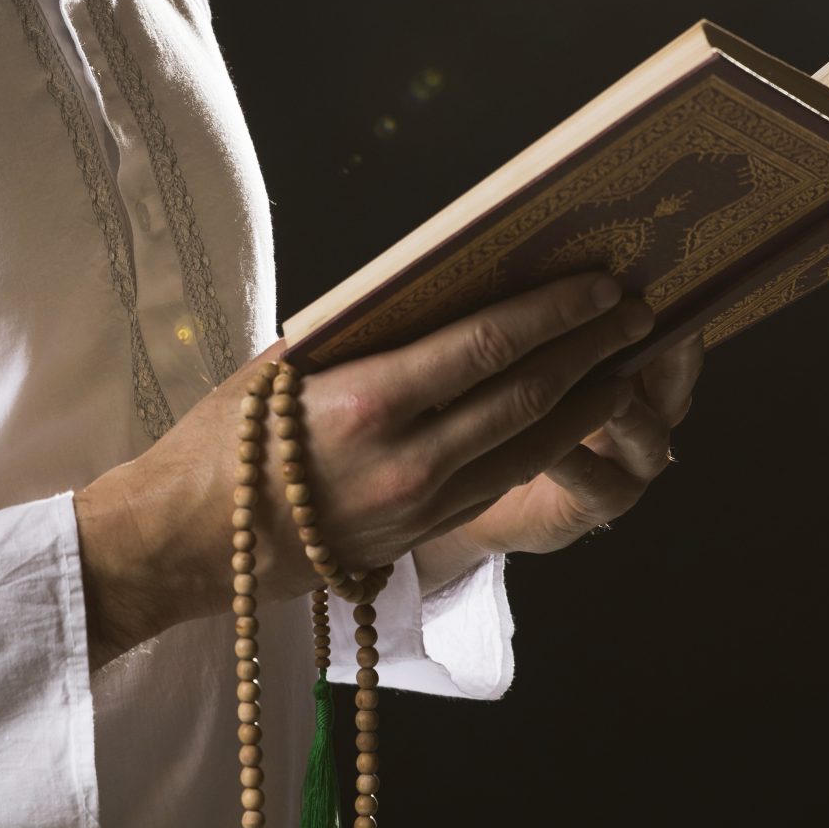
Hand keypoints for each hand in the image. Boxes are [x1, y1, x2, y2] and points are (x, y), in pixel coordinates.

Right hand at [74, 272, 658, 664]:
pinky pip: (501, 480)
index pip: (487, 346)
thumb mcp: (285, 364)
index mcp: (370, 401)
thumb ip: (363, 333)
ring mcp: (422, 504)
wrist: (189, 542)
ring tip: (631, 363)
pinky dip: (549, 444)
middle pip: (527, 397)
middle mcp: (408, 457)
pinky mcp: (423, 533)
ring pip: (530, 447)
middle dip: (593, 352)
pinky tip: (576, 416)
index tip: (601, 285)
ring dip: (590, 402)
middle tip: (639, 315)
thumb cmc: (225, 437)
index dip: (555, 313)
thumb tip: (434, 290)